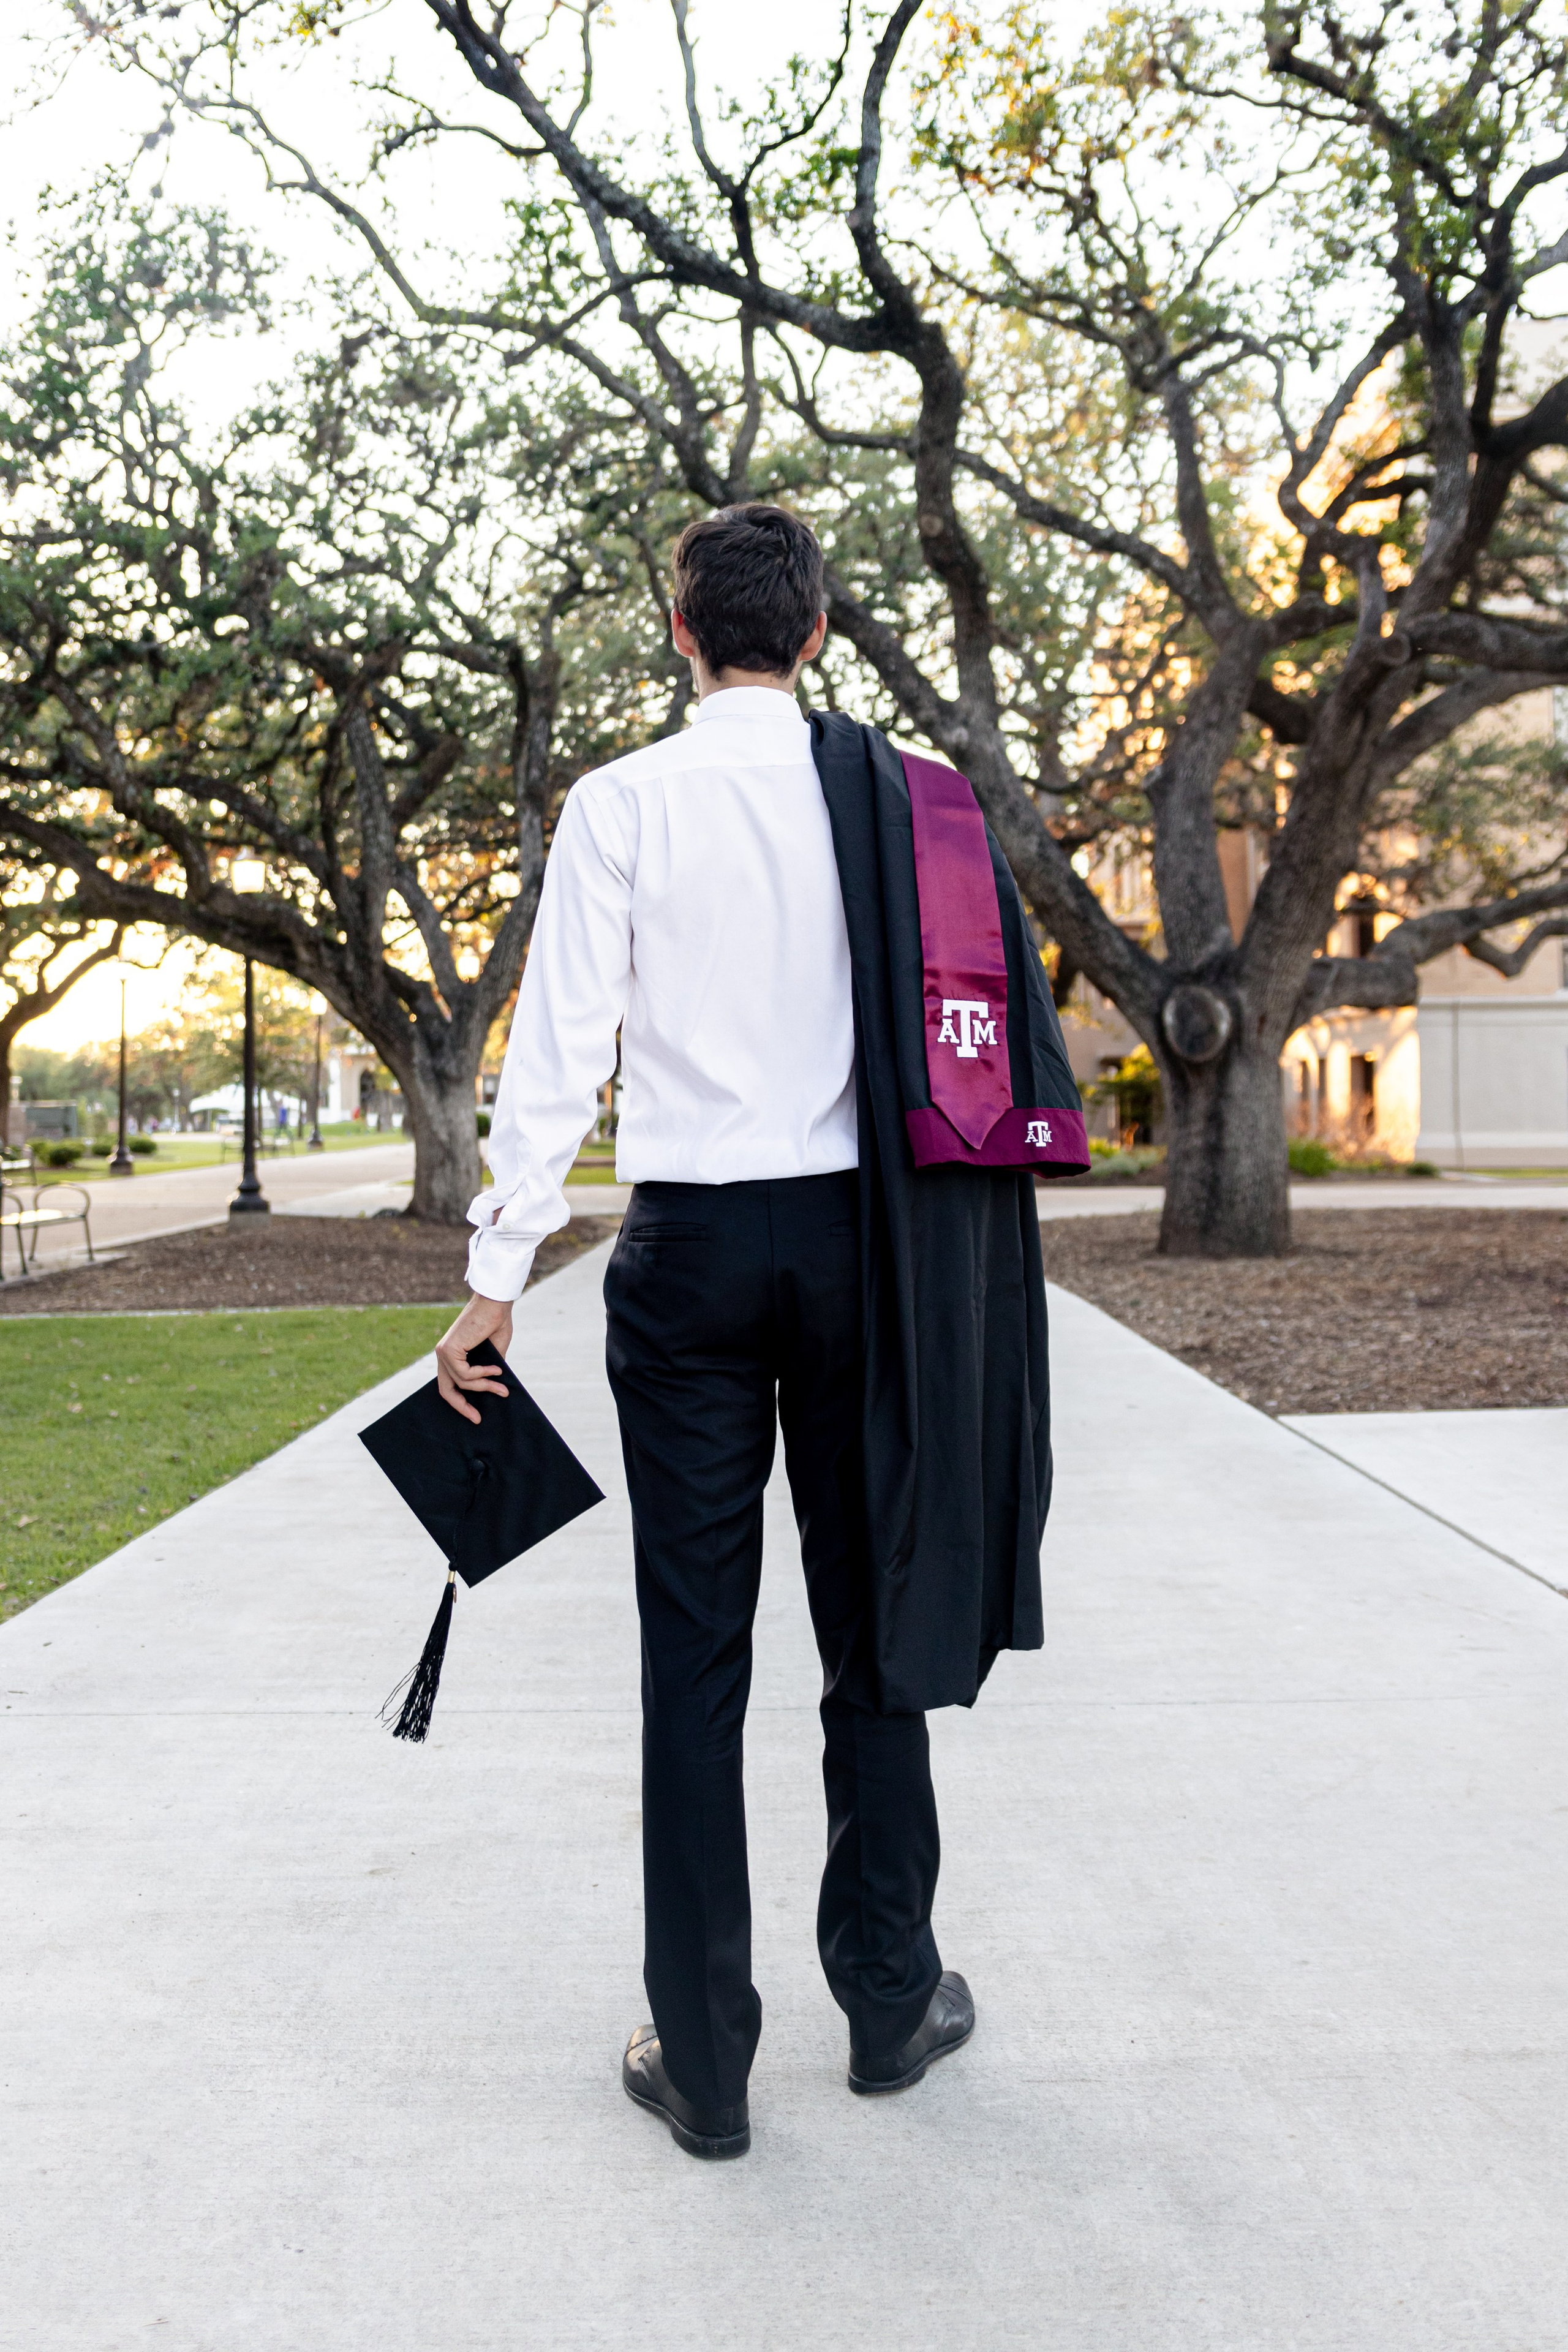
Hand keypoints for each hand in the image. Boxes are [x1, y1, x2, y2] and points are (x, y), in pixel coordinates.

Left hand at [435, 1291, 514, 1423]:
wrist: (495, 1304)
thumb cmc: (496, 1323)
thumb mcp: (493, 1354)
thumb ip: (487, 1371)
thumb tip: (493, 1391)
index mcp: (452, 1355)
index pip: (449, 1384)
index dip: (461, 1401)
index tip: (475, 1414)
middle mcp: (443, 1354)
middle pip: (446, 1390)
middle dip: (462, 1406)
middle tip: (477, 1418)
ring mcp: (443, 1352)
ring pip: (462, 1383)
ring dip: (485, 1387)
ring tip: (502, 1387)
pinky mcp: (448, 1350)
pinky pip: (465, 1374)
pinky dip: (482, 1375)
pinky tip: (495, 1369)